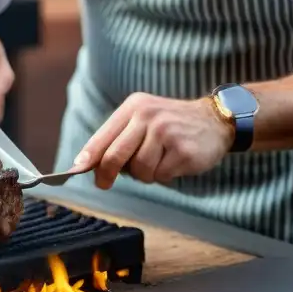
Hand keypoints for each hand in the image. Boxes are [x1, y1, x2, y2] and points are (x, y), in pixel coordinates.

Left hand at [73, 93, 234, 188]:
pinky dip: (164, 175)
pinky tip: (174, 163)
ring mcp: (167, 133)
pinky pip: (161, 175)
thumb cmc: (172, 124)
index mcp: (134, 107)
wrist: (215, 119)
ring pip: (139, 170)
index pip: (104, 135)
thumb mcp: (144, 118)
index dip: (88, 157)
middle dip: (106, 174)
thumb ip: (119, 137)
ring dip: (145, 174)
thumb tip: (88, 163)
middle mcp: (148, 116)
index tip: (77, 170)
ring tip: (158, 162)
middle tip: (103, 184)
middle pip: (114, 155)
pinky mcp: (183, 150)